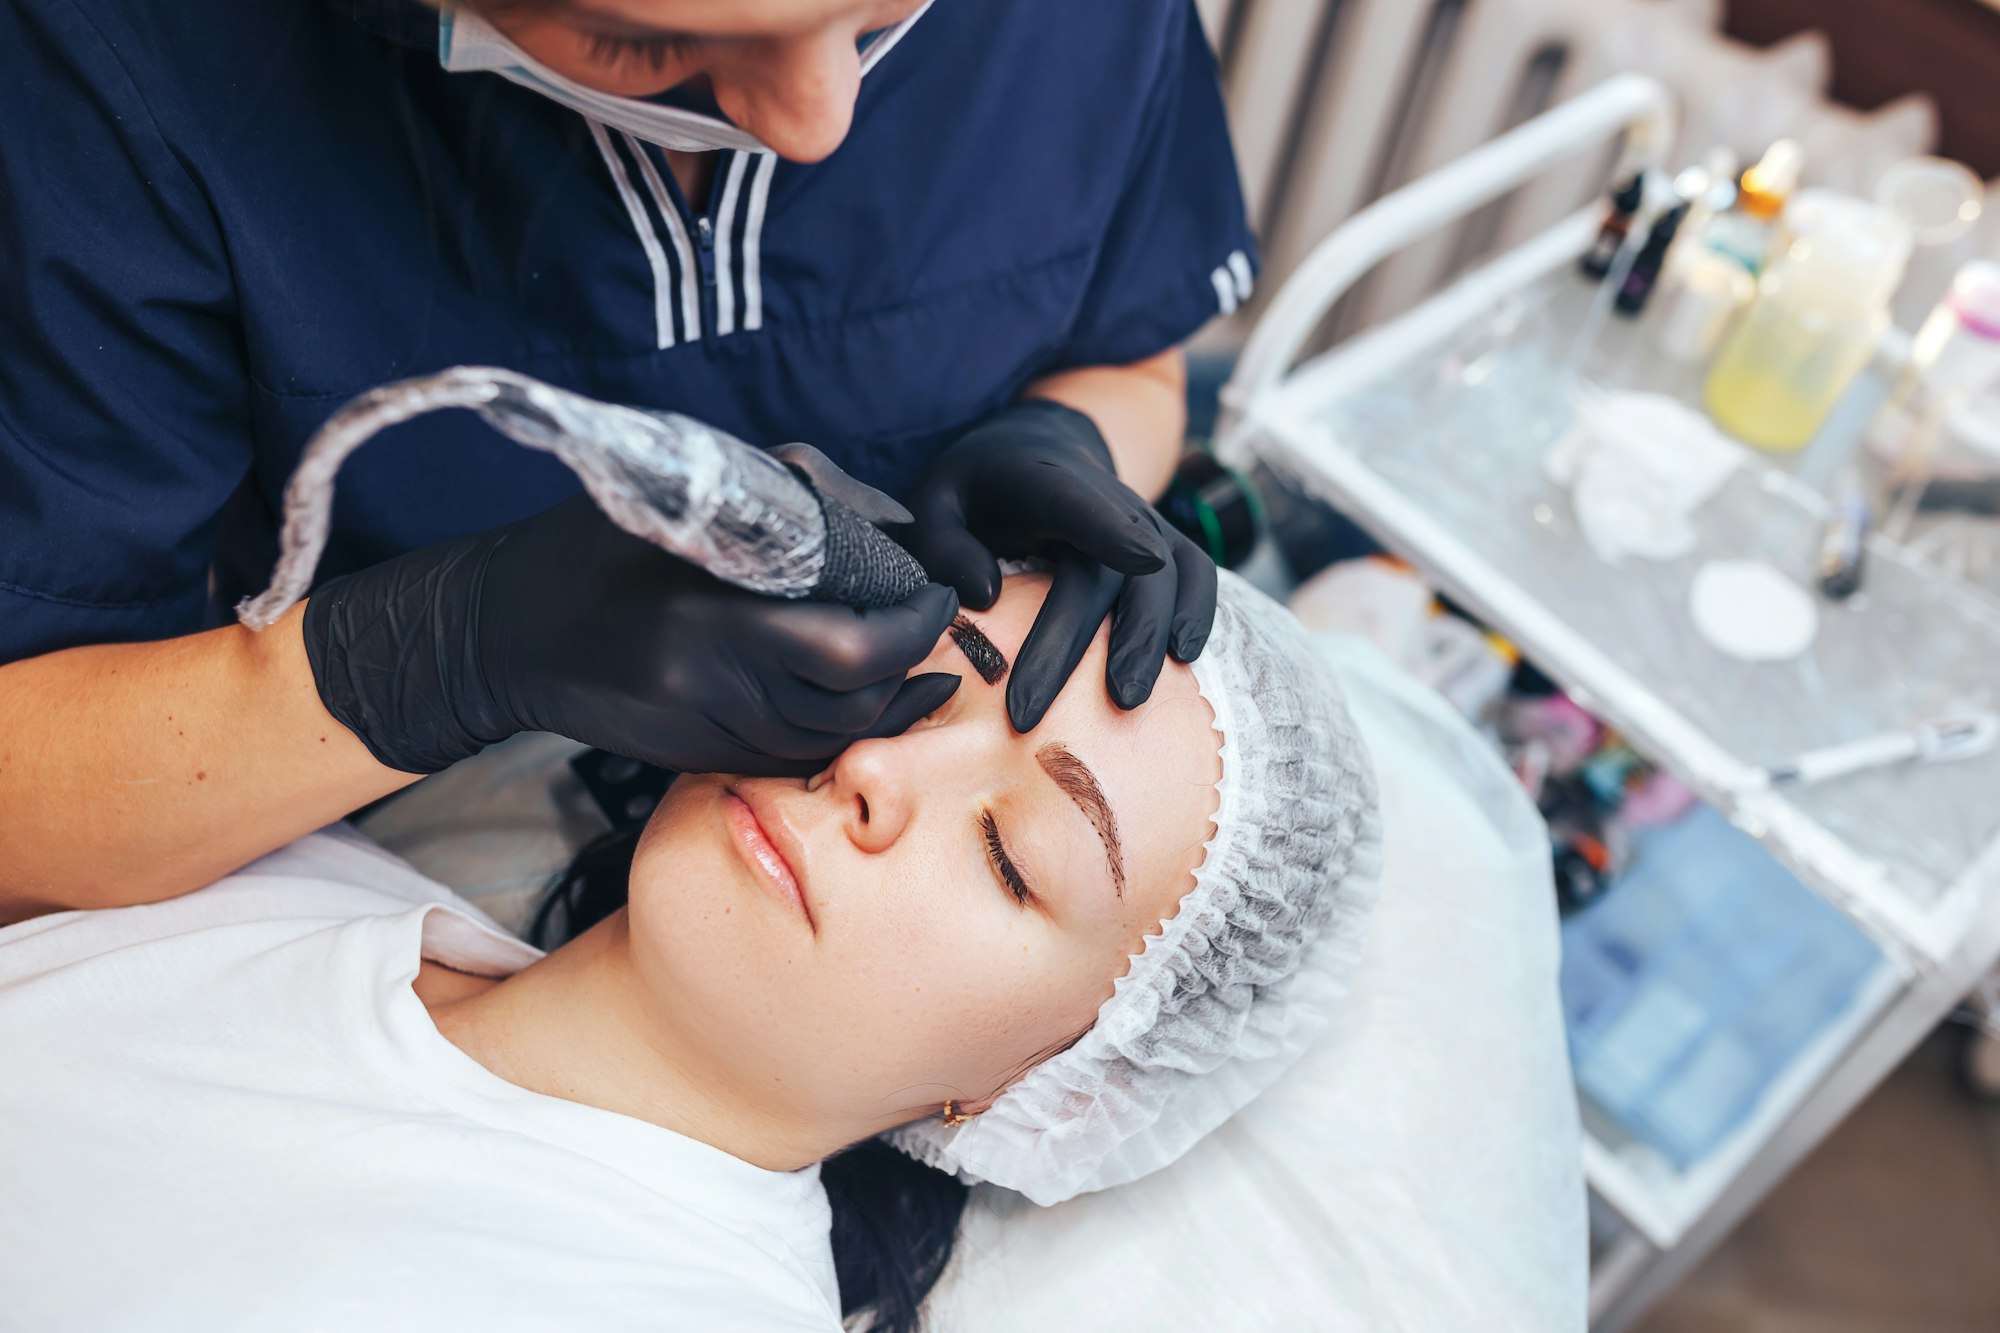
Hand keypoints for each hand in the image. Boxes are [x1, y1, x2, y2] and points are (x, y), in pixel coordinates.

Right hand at [303, 493, 960, 775]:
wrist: (504, 631)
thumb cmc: (592, 543)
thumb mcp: (686, 490)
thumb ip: (799, 495)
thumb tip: (895, 524)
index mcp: (708, 620)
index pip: (847, 649)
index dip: (910, 626)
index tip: (932, 592)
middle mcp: (710, 690)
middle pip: (851, 703)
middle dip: (912, 664)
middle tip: (935, 623)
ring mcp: (704, 733)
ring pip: (831, 739)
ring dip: (892, 707)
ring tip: (928, 668)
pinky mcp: (697, 757)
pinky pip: (794, 758)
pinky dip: (846, 734)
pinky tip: (877, 708)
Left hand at [900, 399, 1217, 731]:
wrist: (1030, 453)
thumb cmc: (975, 492)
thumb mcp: (934, 504)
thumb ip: (945, 547)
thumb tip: (986, 596)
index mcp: (1042, 481)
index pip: (1081, 503)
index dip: (1113, 529)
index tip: (1142, 561)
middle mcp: (1104, 498)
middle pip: (1113, 571)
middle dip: (1110, 638)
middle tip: (1101, 699)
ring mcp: (1141, 520)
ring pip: (1163, 578)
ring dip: (1151, 639)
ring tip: (1130, 699)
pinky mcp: (1163, 543)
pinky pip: (1195, 574)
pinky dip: (1197, 611)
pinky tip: (1184, 656)